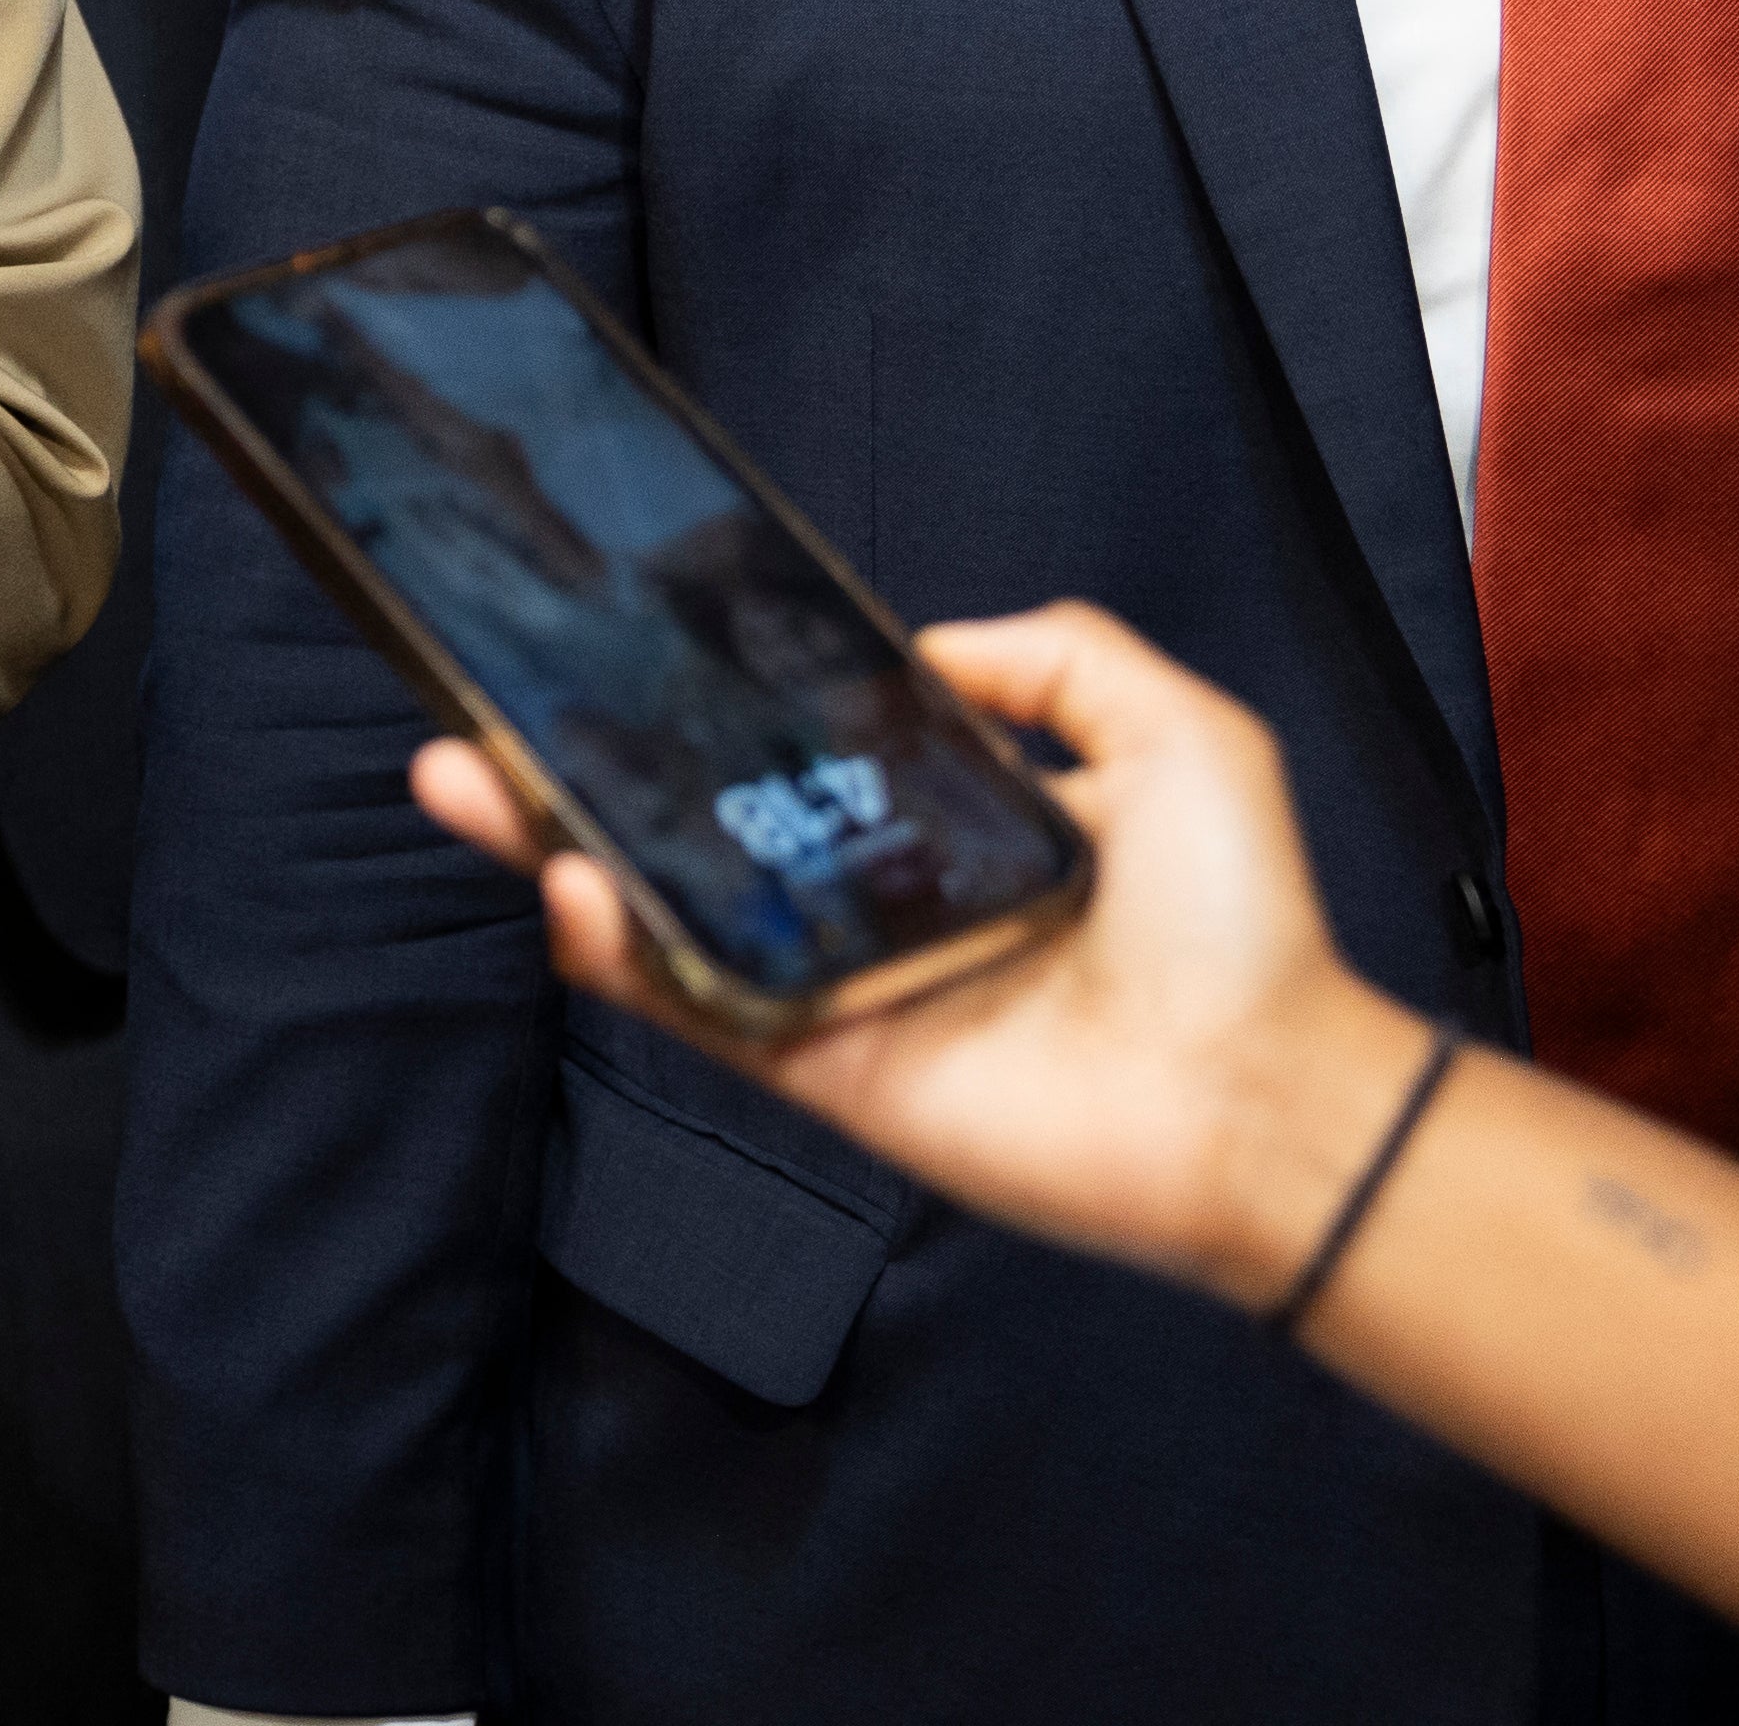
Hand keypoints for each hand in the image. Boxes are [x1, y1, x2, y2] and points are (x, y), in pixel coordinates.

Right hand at [410, 600, 1438, 1309]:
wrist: (1266, 1093)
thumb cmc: (1242, 925)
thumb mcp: (1176, 733)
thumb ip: (1060, 659)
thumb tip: (923, 646)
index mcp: (934, 825)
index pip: (779, 757)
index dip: (690, 710)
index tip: (604, 652)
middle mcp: (866, 901)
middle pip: (685, 830)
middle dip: (570, 777)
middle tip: (475, 722)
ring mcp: (834, 986)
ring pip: (662, 915)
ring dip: (555, 853)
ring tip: (473, 785)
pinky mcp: (822, 1067)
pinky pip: (698, 1009)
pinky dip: (625, 955)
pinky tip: (576, 888)